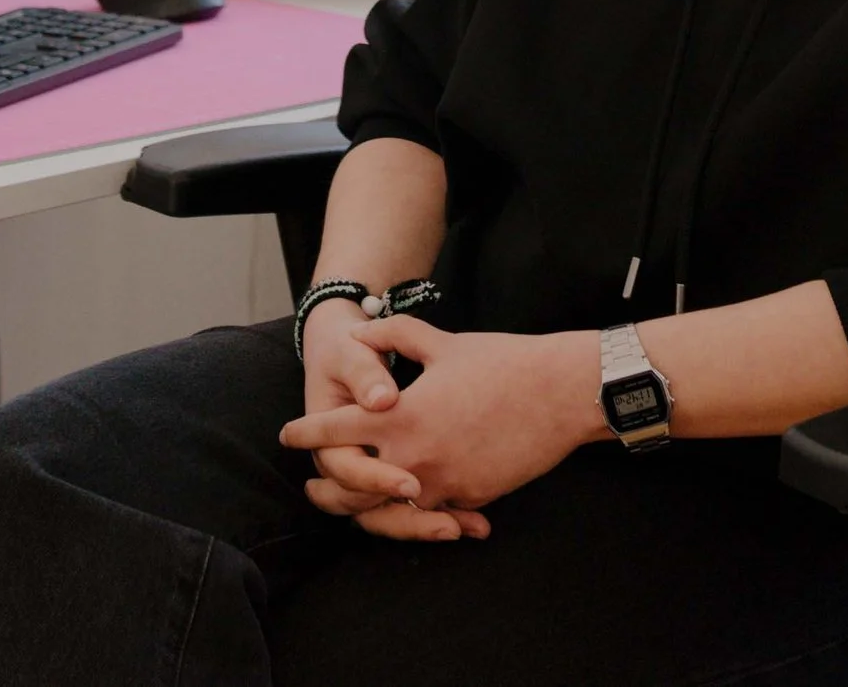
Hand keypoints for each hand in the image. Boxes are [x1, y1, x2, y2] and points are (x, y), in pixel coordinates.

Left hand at [281, 318, 601, 528]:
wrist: (559, 394)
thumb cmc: (502, 362)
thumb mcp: (442, 343)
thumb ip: (394, 336)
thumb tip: (362, 332)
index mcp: (400, 415)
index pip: (334, 431)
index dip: (305, 433)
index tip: (288, 435)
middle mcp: (414, 456)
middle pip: (350, 487)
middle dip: (325, 490)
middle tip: (311, 487)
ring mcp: (443, 483)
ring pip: (388, 513)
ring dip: (365, 511)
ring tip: (352, 507)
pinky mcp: (470, 498)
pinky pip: (432, 514)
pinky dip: (415, 514)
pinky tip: (405, 510)